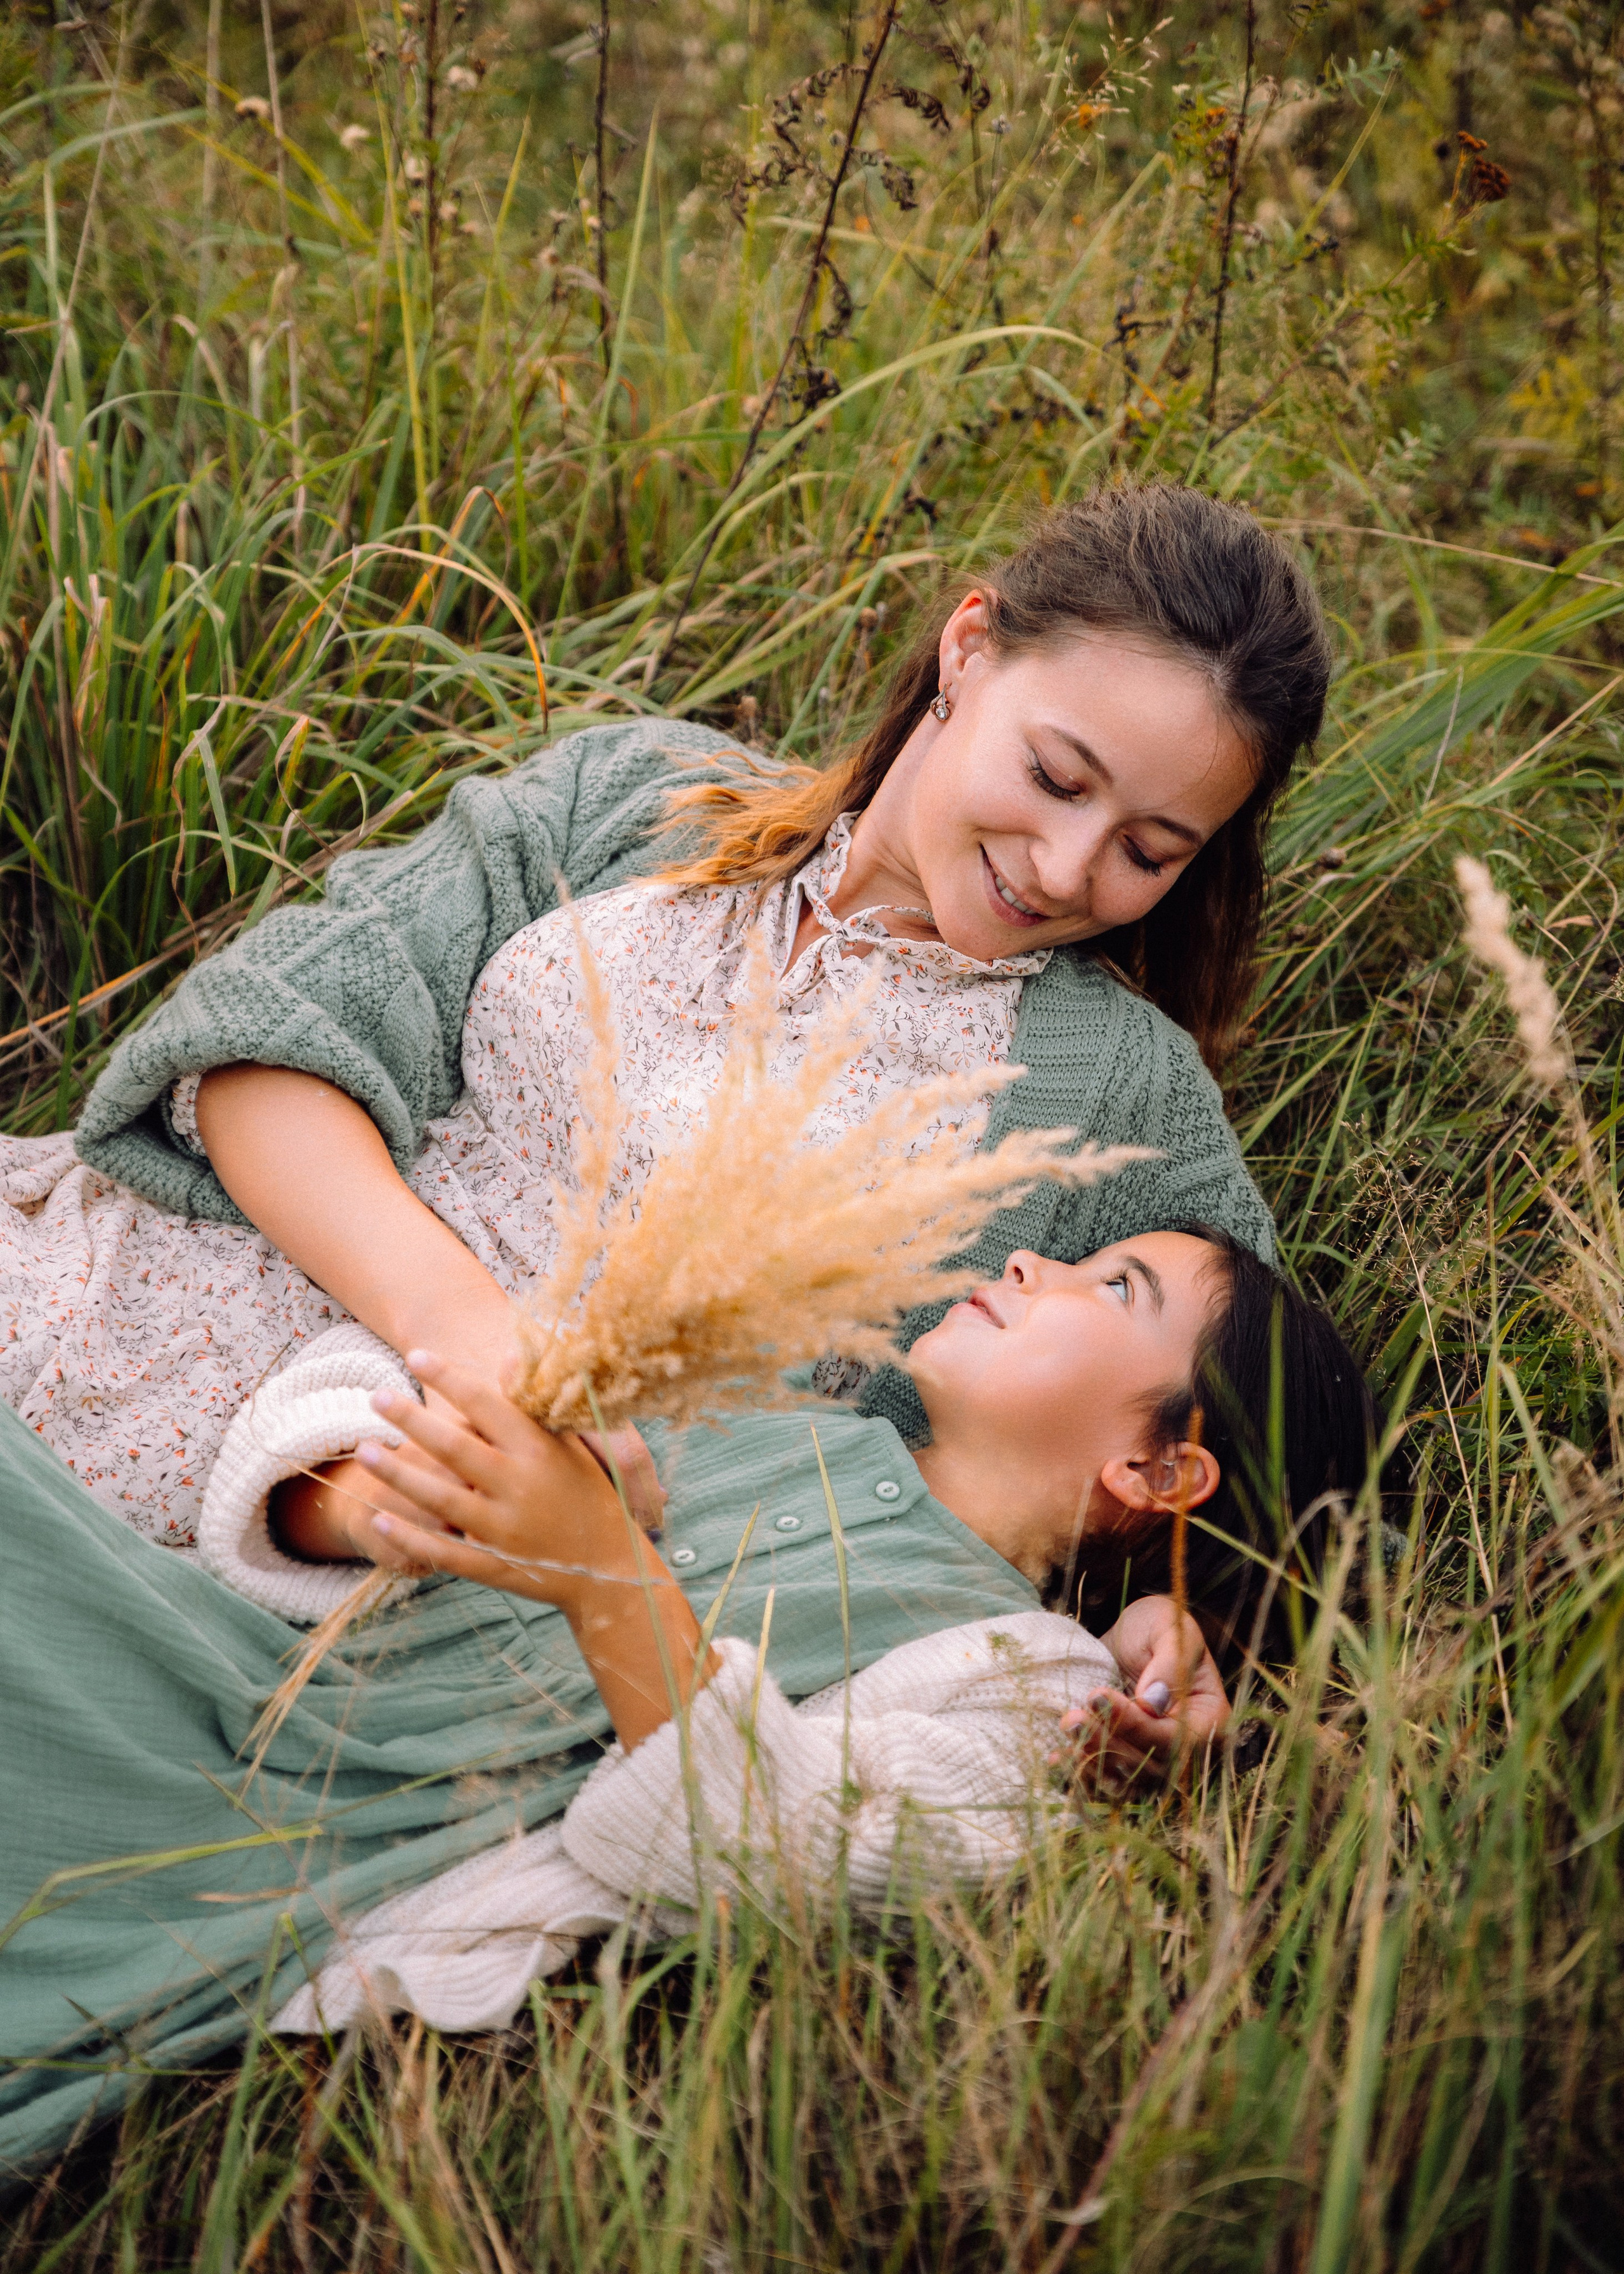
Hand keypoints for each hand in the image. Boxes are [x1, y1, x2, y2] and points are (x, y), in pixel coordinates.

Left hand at [351, 1351, 717, 1752]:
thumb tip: (510, 1353)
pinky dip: (409, 1535)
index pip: (487, 1405)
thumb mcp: (571, 1446)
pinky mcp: (494, 1565)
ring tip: (362, 1450)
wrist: (611, 1569)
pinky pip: (442, 1550)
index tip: (417, 1355)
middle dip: (411, 1420)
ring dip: (397, 1474)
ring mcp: (504, 1530)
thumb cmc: (589, 1497)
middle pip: (454, 1448)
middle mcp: (520, 1487)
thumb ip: (535, 1406)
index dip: (450, 1378)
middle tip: (375, 1396)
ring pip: (439, 1498)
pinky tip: (378, 1517)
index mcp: (540, 1451)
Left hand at [1063, 1594, 1230, 1786]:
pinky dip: (1084, 1773)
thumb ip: (1169, 1661)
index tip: (1097, 1696)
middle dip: (1108, 1744)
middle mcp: (1189, 1750)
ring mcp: (1158, 1761)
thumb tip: (1154, 1703)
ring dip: (1093, 1760)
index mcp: (1210, 1718)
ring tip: (1066, 1731)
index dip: (1136, 1725)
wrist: (1129, 1638)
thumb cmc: (1157, 1627)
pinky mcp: (1130, 1764)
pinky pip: (1110, 1781)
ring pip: (1129, 1780)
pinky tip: (1059, 1757)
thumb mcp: (1169, 1627)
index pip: (1176, 1738)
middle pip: (1151, 1766)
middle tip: (1071, 1718)